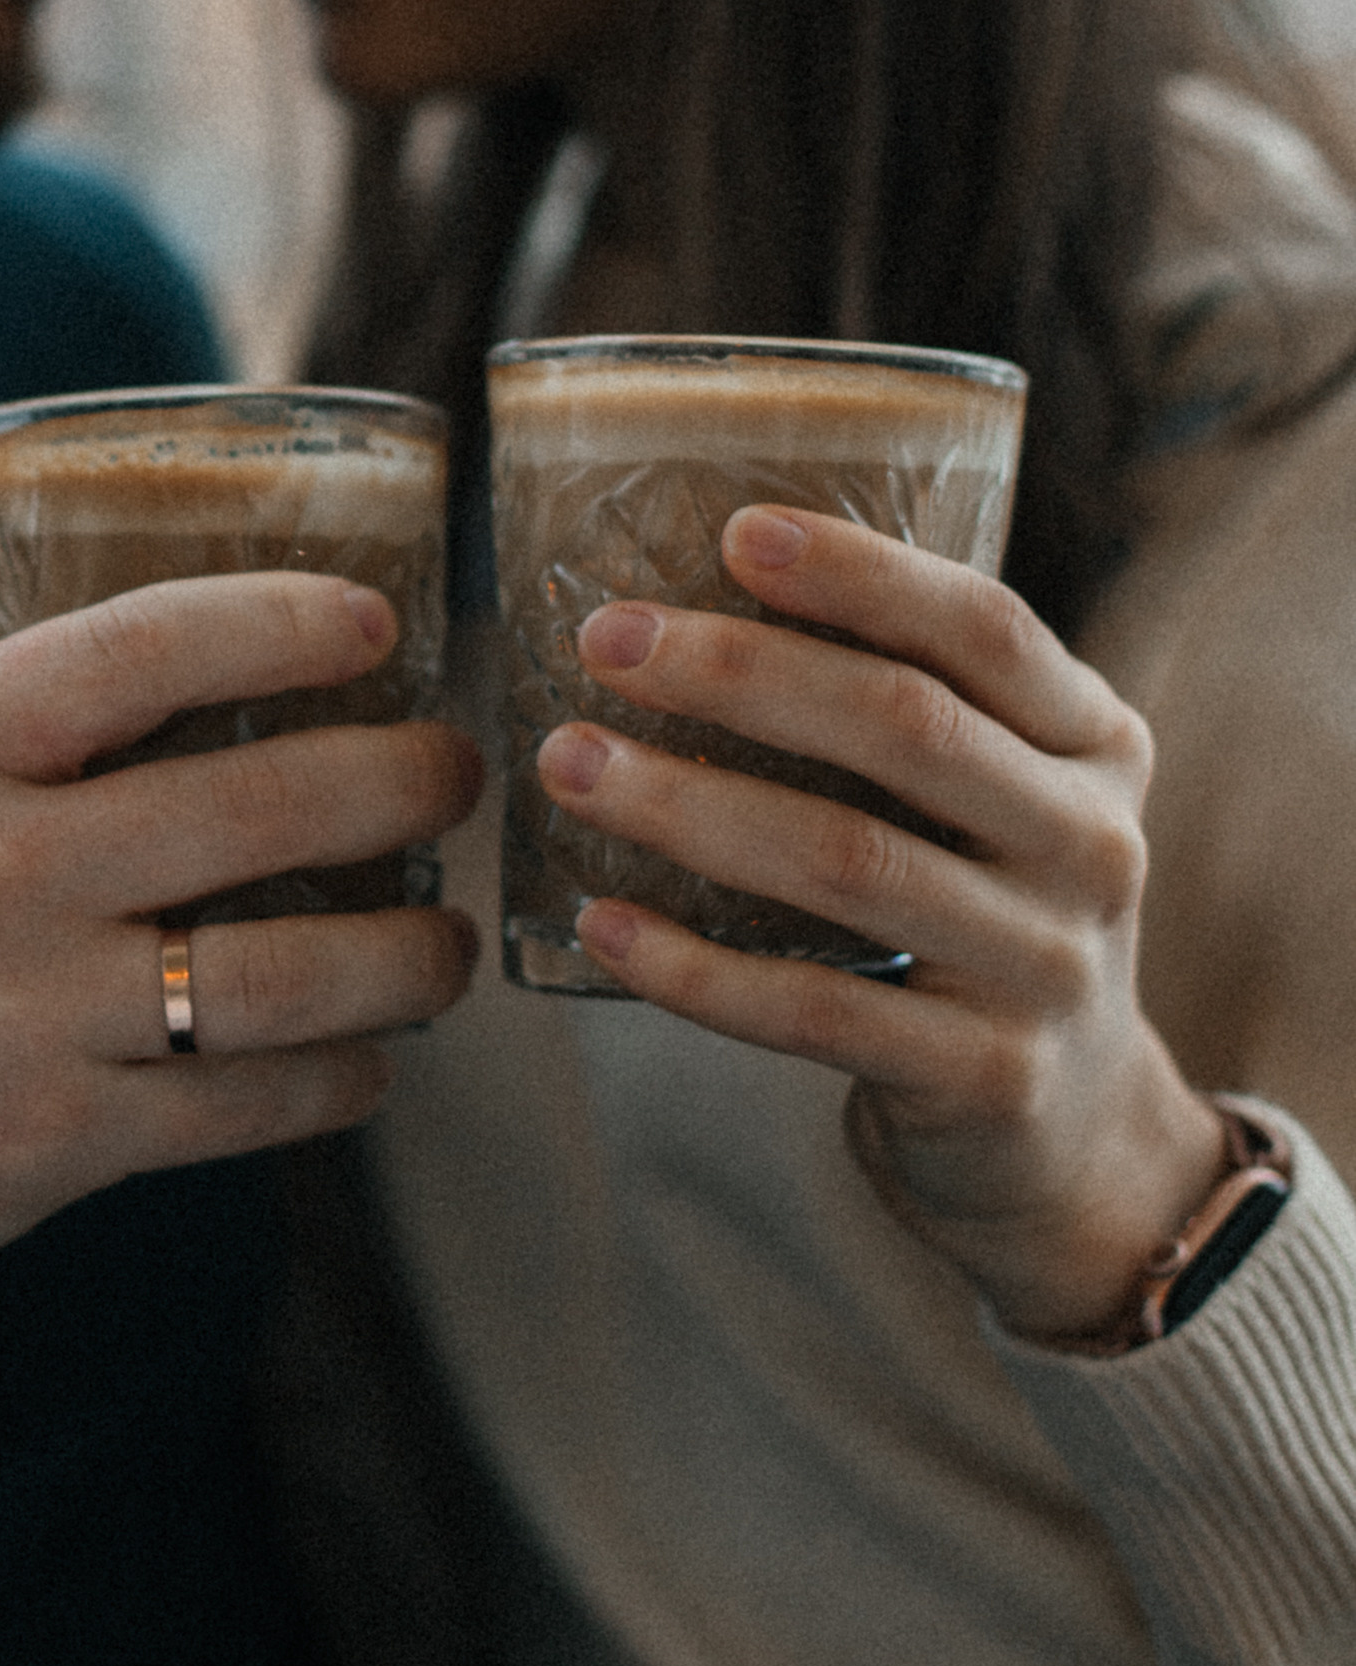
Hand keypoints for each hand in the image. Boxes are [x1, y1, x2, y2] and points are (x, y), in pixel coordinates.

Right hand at [0, 574, 481, 1306]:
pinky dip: (336, 1081)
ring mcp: (20, 1011)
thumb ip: (26, 737)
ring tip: (447, 941)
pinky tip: (369, 1063)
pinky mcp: (52, 1140)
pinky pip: (247, 1106)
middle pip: (254, 805)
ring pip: (283, 973)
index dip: (280, 620)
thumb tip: (233, 679)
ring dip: (405, 955)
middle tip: (454, 772)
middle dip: (397, 782)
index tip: (377, 621)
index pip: (138, 646)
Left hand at [539, 507, 1225, 1340]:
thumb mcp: (995, 801)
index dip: (862, 573)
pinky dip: (694, 968)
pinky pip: (813, 1010)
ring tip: (568, 765)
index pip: (986, 629)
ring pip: (846, 860)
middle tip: (603, 640)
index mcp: (1096, 743)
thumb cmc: (981, 917)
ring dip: (690, 805)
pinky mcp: (986, 1076)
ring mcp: (1047, 967)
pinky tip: (601, 923)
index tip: (734, 532)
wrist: (1072, 1133)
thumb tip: (683, 601)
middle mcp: (1091, 844)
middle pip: (905, 726)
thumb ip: (907, 712)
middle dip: (740, 672)